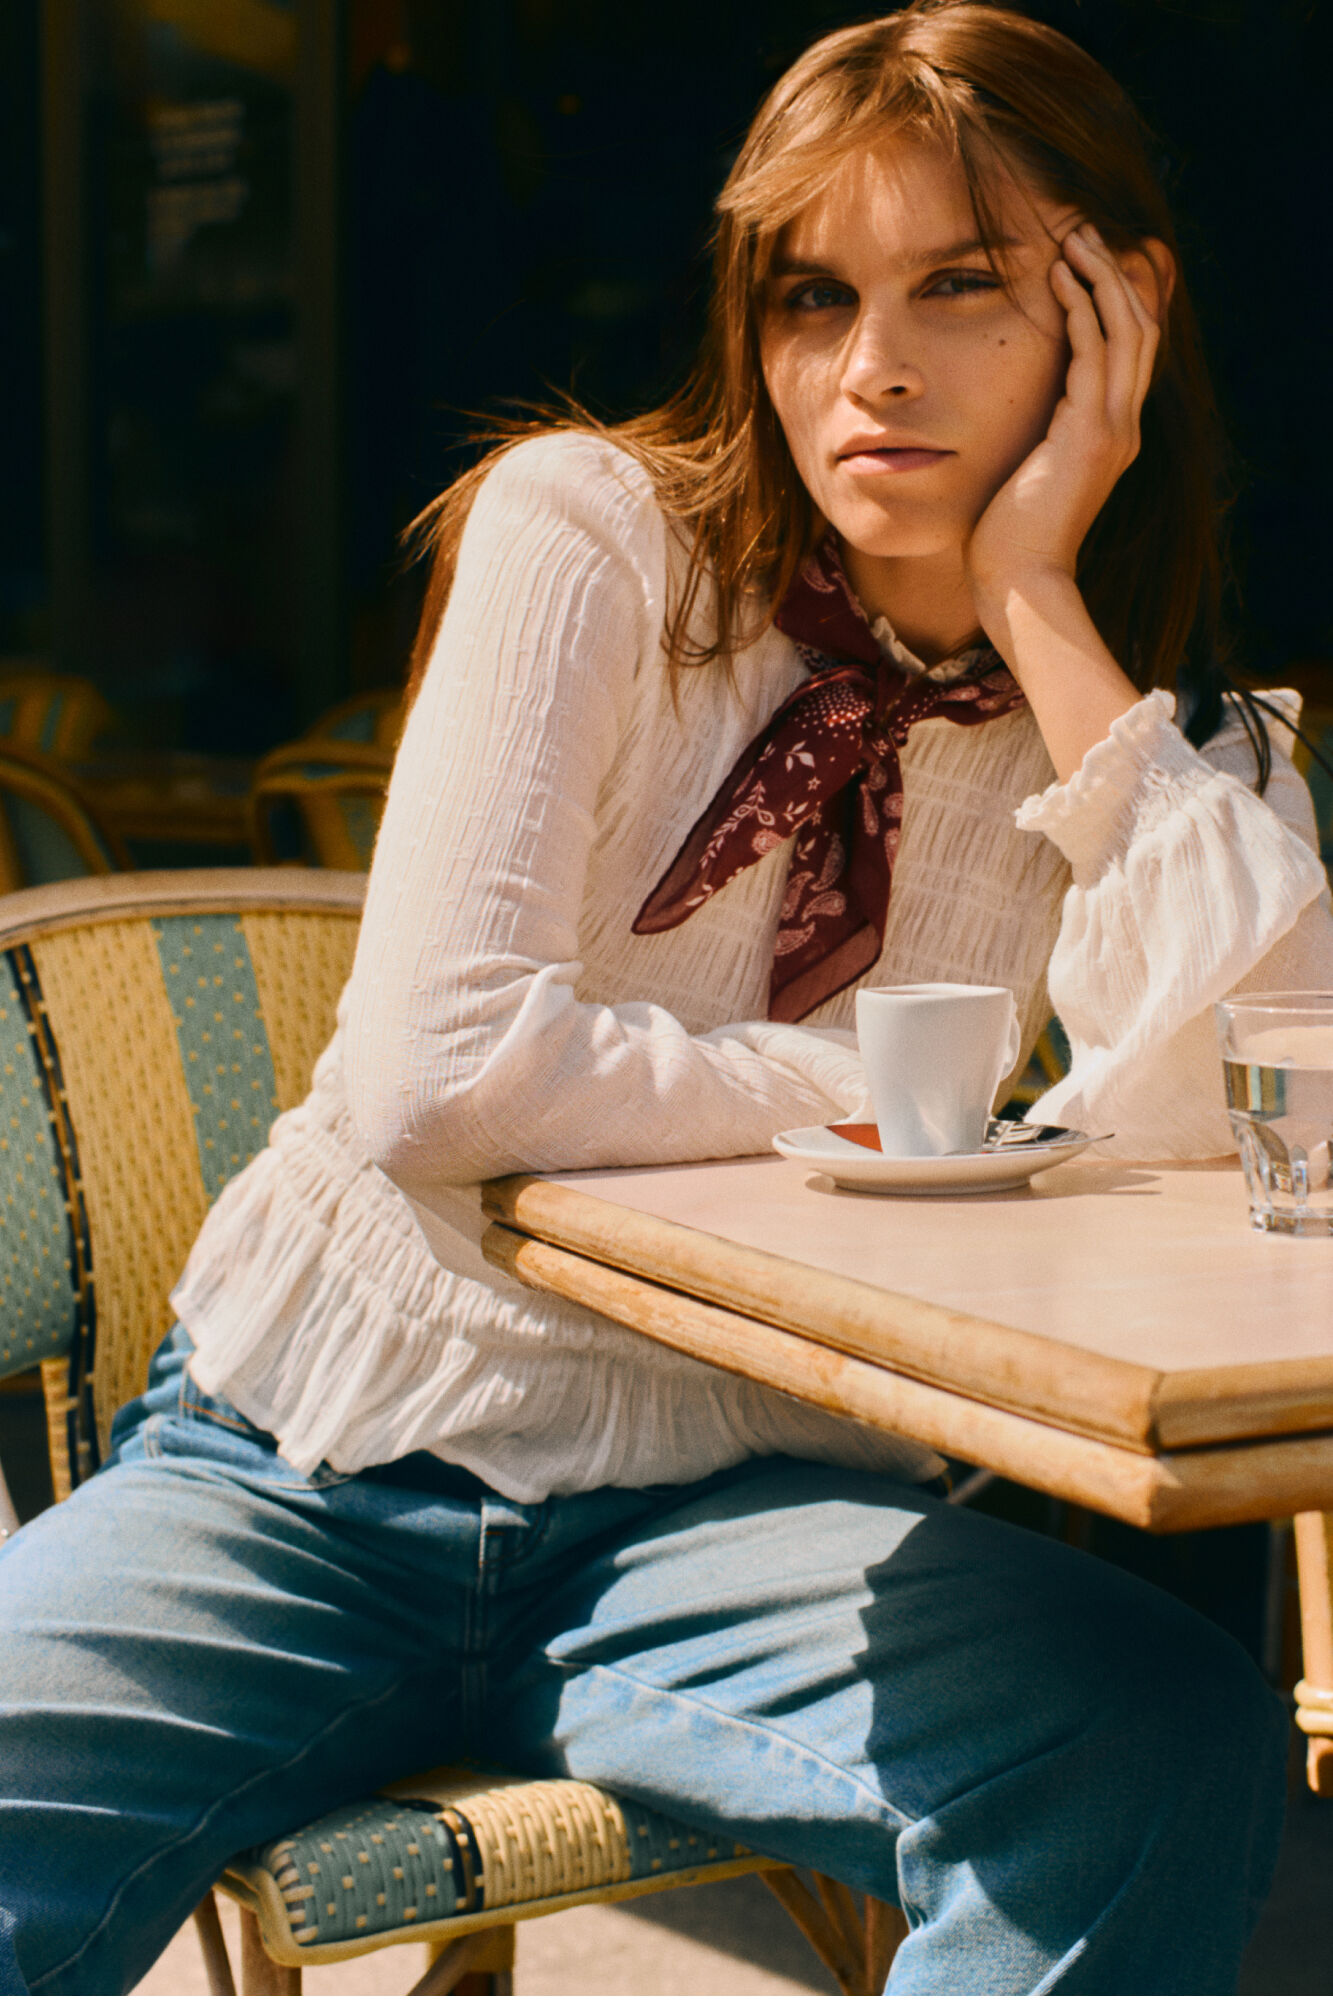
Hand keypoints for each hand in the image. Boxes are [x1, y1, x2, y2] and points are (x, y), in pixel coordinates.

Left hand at [965, 222, 1162, 607]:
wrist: (1018, 583)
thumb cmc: (1006, 540)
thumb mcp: (1022, 475)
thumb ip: (1028, 439)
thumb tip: (997, 416)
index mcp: (1109, 436)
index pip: (1128, 352)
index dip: (1113, 301)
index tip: (1083, 263)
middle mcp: (1122, 428)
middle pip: (1139, 328)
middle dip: (1113, 275)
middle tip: (1084, 232)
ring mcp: (1112, 430)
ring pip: (1126, 330)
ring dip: (1101, 278)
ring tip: (1075, 240)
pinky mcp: (1090, 434)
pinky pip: (1093, 352)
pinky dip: (1080, 310)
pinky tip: (1059, 280)